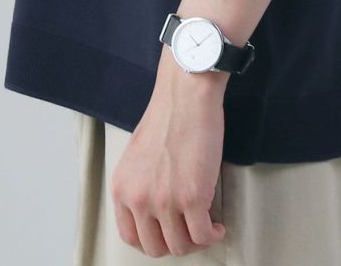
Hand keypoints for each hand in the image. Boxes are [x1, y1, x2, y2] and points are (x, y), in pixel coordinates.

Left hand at [109, 55, 228, 255]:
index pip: (130, 236)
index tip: (167, 236)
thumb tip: (155, 210)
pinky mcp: (192, 198)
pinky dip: (213, 236)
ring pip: (180, 246)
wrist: (186, 95)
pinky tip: (218, 227)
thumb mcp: (137, 156)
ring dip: (197, 241)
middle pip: (155, 247)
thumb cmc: (167, 116)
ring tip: (207, 229)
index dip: (152, 241)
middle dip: (176, 244)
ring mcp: (165, 201)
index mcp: (122, 188)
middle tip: (190, 233)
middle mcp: (138, 199)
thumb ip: (140, 185)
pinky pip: (203, 235)